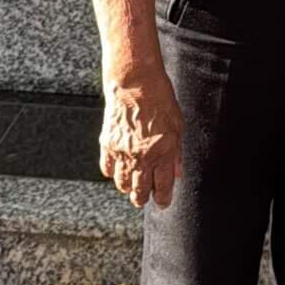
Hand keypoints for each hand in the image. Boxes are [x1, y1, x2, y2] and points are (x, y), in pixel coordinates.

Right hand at [100, 73, 183, 209]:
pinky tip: (119, 169)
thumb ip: (177, 154)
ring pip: (122, 185)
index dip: (163, 199)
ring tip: (132, 185)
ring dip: (128, 188)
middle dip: (143, 198)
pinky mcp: (108, 144)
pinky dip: (113, 172)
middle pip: (140, 192)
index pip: (162, 188)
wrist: (134, 82)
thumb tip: (177, 173)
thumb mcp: (178, 126)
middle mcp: (143, 157)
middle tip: (145, 197)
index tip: (163, 202)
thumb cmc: (160, 99)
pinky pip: (107, 169)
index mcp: (164, 153)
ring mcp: (123, 152)